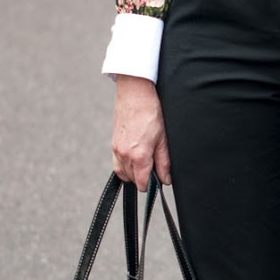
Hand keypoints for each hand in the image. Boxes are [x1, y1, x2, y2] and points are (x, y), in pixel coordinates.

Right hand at [112, 75, 170, 191]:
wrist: (134, 93)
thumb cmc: (151, 112)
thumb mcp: (163, 138)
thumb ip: (164, 162)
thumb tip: (165, 180)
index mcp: (139, 155)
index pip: (142, 183)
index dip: (152, 185)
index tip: (159, 180)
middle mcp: (124, 155)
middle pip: (133, 179)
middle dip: (144, 178)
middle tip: (155, 167)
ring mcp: (116, 150)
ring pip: (123, 173)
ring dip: (134, 173)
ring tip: (145, 162)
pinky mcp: (113, 144)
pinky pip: (116, 164)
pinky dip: (125, 166)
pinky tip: (134, 158)